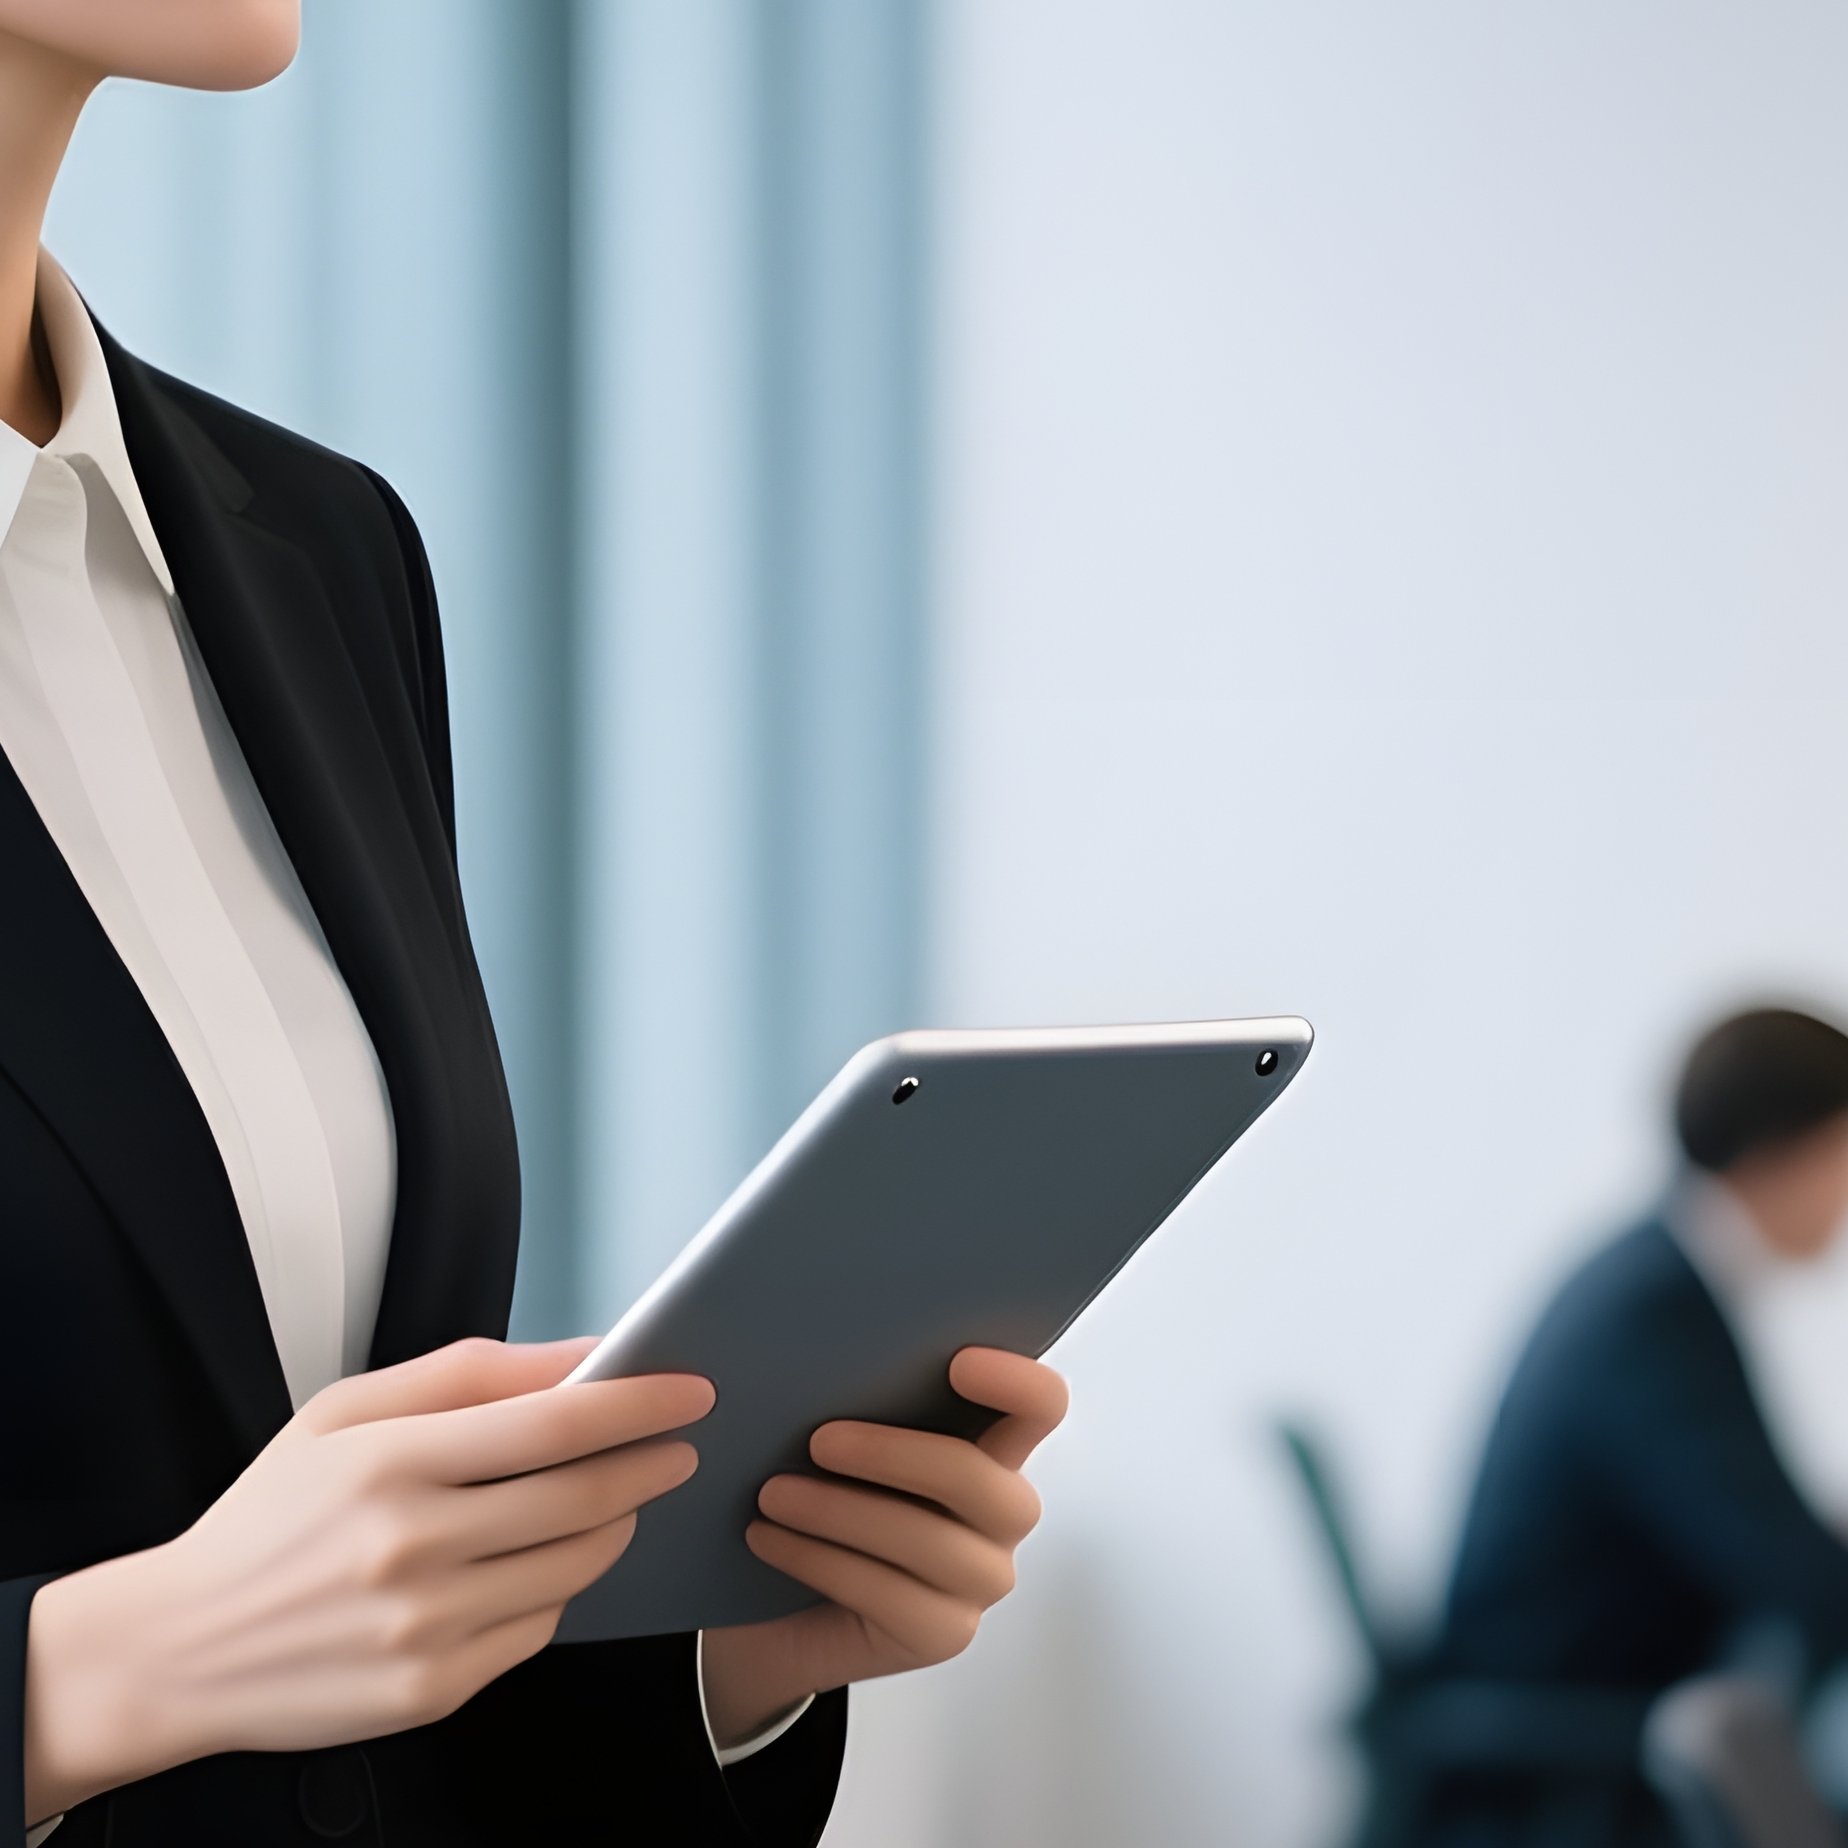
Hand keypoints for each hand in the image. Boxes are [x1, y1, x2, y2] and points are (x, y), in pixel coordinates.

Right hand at [23, 1336, 712, 1822]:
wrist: (181, 1647)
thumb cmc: (273, 1516)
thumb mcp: (348, 1413)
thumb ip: (471, 1374)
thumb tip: (582, 1353)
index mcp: (391, 1462)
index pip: (556, 1424)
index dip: (640, 1402)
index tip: (691, 1385)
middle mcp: (412, 1548)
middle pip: (583, 1496)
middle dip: (651, 1460)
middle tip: (681, 1439)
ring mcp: (425, 1628)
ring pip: (576, 1566)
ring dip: (617, 1522)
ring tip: (617, 1494)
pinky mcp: (432, 1691)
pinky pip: (539, 1629)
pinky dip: (559, 1588)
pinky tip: (543, 1561)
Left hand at [700, 1346, 1067, 1748]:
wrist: (777, 1614)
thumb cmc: (816, 1502)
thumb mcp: (836, 1443)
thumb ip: (851, 1398)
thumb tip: (805, 1360)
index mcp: (990, 1446)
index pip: (1040, 1407)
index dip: (1016, 1382)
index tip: (957, 1361)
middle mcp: (1001, 1513)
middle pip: (982, 1480)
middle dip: (897, 1455)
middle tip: (817, 1440)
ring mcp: (979, 1579)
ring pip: (929, 1541)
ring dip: (841, 1513)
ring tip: (771, 1494)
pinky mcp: (943, 1634)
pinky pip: (889, 1595)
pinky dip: (820, 1560)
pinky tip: (768, 1538)